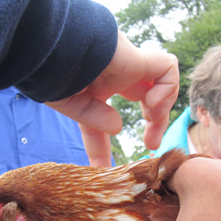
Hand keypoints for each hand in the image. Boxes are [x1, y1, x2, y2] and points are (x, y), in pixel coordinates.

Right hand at [46, 31, 177, 165]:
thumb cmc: (52, 75)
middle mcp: (116, 75)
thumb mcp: (70, 106)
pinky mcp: (139, 56)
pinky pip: (168, 69)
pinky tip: (149, 104)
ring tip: (150, 125)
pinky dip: (166, 90)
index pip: (106, 118)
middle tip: (150, 146)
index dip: (103, 146)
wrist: (53, 50)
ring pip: (162, 84)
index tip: (104, 170)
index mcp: (95, 87)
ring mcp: (129, 64)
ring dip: (161, 110)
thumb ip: (93, 119)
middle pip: (146, 98)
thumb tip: (118, 128)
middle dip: (154, 123)